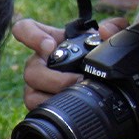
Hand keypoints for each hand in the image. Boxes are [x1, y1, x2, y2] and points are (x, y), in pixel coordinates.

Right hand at [12, 16, 129, 109]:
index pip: (25, 29)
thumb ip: (113, 29)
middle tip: (74, 80)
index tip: (49, 46)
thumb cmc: (95, 59)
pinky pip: (34, 107)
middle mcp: (38, 63)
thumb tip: (106, 30)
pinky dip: (50, 109)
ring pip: (30, 91)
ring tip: (73, 95)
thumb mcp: (105, 42)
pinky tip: (67, 108)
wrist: (98, 84)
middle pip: (30, 68)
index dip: (30, 35)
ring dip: (52, 95)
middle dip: (51, 78)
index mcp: (49, 42)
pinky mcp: (39, 102)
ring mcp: (36, 84)